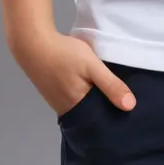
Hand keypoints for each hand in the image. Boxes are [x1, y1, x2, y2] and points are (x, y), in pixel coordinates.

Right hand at [11, 28, 136, 116]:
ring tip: (110, 92)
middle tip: (122, 99)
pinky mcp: (53, 93)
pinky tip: (91, 85)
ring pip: (82, 106)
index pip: (101, 120)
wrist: (33, 43)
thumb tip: (130, 106)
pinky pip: (74, 99)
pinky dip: (84, 94)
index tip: (128, 110)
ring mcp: (58, 102)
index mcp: (78, 107)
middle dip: (105, 108)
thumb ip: (110, 84)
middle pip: (91, 114)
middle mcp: (67, 109)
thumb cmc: (64, 55)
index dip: (114, 114)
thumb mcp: (92, 66)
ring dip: (94, 100)